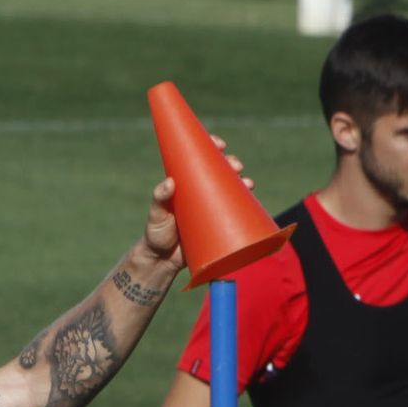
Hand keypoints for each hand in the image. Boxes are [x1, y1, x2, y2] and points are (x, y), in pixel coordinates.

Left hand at [141, 141, 248, 271]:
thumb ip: (159, 198)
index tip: (220, 144)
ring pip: (230, 189)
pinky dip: (245, 204)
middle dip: (231, 164)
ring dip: (242, 182)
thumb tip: (170, 182)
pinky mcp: (217, 224)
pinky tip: (251, 198)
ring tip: (248, 183)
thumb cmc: (156, 234)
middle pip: (220, 171)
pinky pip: (234, 210)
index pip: (201, 159)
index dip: (212, 147)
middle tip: (236, 166)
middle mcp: (201, 192)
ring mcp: (210, 207)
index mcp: (186, 183)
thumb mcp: (156, 214)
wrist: (163, 261)